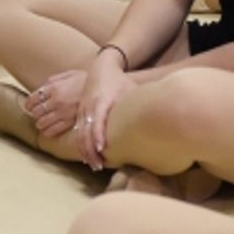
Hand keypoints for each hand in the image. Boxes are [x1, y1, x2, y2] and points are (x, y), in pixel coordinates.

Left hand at [24, 70, 85, 138]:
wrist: (102, 89)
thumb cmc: (86, 81)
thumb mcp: (69, 74)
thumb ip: (54, 79)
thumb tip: (43, 87)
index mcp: (53, 87)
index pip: (32, 99)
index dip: (28, 105)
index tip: (29, 107)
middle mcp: (55, 100)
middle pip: (35, 112)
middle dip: (35, 114)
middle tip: (37, 114)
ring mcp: (62, 112)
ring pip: (41, 123)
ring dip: (40, 123)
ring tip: (42, 122)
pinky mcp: (70, 122)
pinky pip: (52, 131)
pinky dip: (47, 132)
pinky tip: (48, 130)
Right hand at [75, 53, 136, 170]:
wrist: (100, 68)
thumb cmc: (118, 80)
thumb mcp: (128, 89)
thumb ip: (136, 104)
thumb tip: (155, 119)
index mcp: (101, 100)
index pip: (97, 121)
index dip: (98, 136)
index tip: (102, 149)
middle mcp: (89, 107)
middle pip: (85, 132)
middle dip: (91, 150)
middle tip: (100, 165)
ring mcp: (82, 110)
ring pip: (79, 134)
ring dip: (85, 151)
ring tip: (95, 165)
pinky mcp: (80, 113)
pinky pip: (78, 132)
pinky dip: (81, 145)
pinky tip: (88, 156)